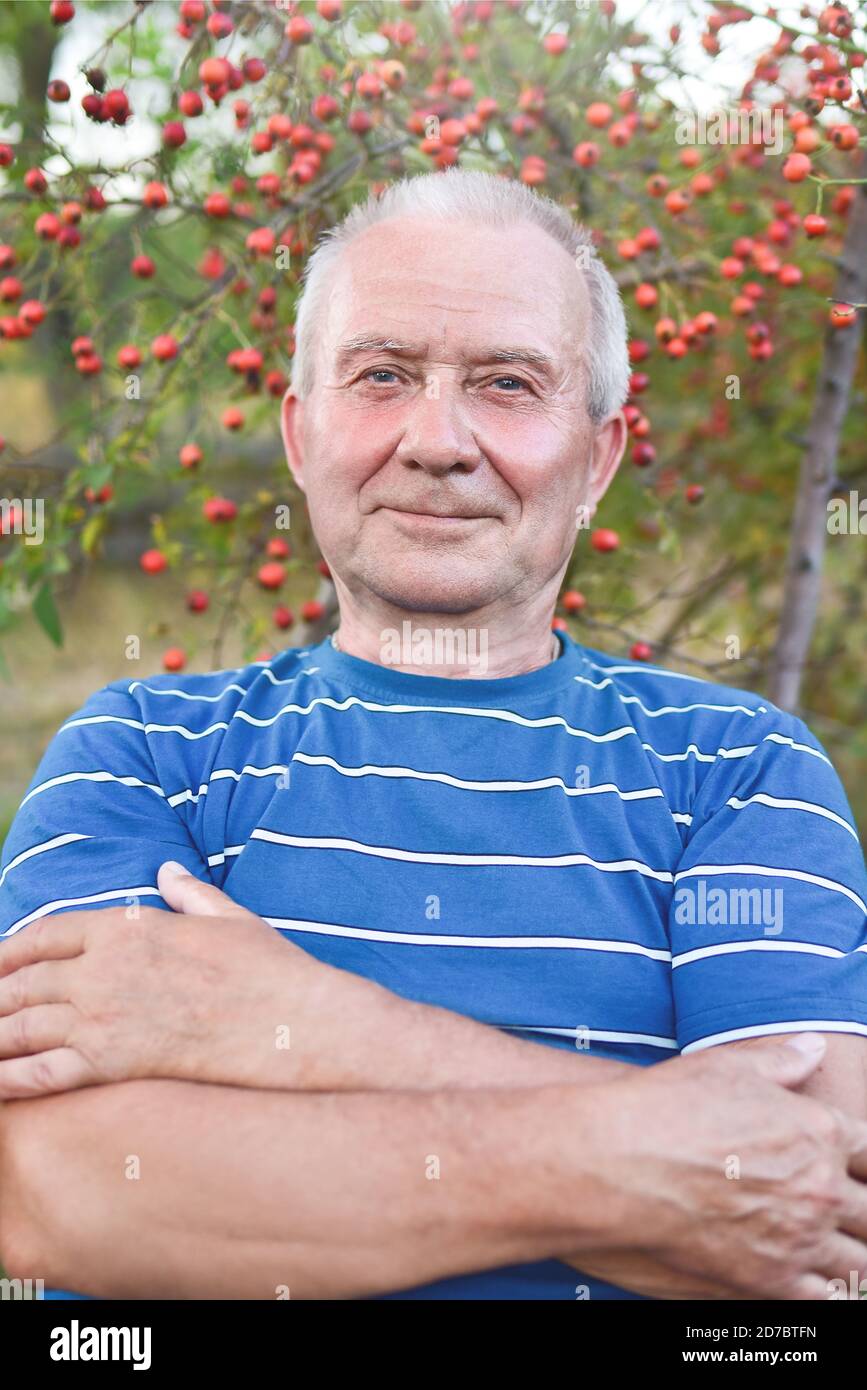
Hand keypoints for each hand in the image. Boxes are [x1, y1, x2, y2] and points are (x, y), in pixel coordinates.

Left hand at [0, 862, 371, 1097]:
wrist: (288, 1022)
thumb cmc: (265, 968)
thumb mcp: (227, 916)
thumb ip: (188, 893)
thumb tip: (168, 872)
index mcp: (127, 926)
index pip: (45, 934)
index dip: (10, 949)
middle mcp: (103, 969)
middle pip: (23, 981)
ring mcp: (102, 1018)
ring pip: (20, 1027)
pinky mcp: (110, 1064)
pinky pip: (40, 1073)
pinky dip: (9, 1078)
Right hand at [563, 1035, 866, 1299]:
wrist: (621, 1163)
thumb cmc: (671, 1106)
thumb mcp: (728, 1066)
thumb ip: (781, 1060)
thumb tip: (815, 1046)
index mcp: (820, 1131)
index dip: (863, 1157)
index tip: (855, 1164)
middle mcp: (821, 1187)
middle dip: (865, 1209)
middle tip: (856, 1211)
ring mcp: (800, 1238)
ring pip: (861, 1263)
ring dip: (857, 1254)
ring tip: (846, 1250)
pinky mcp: (772, 1281)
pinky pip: (826, 1299)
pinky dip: (833, 1293)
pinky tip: (824, 1283)